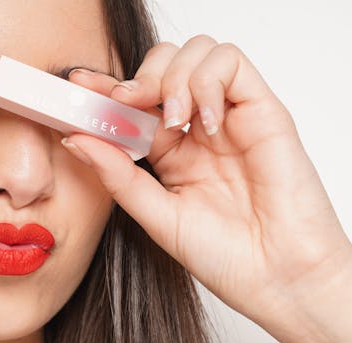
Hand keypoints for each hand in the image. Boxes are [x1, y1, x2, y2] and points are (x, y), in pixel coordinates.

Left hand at [63, 36, 351, 342]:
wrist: (276, 279)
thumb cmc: (224, 256)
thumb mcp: (156, 215)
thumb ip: (118, 176)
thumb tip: (76, 139)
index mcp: (168, 152)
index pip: (133, 105)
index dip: (104, 89)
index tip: (78, 87)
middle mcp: (197, 130)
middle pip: (163, 66)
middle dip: (138, 77)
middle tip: (128, 103)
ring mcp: (228, 117)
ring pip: (196, 54)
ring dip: (173, 76)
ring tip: (173, 118)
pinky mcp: (262, 110)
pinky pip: (230, 64)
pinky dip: (208, 81)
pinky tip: (205, 122)